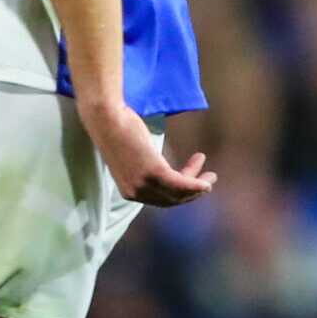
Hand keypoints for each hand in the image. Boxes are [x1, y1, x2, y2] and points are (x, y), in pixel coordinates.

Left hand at [80, 98, 215, 206]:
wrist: (106, 117)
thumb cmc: (117, 130)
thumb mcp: (132, 156)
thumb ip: (145, 168)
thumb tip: (163, 169)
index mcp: (128, 191)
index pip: (161, 200)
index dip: (180, 193)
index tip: (192, 180)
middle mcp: (134, 193)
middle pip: (173, 199)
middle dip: (193, 191)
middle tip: (208, 179)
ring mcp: (143, 184)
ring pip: (180, 192)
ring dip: (199, 185)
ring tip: (210, 174)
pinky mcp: (152, 172)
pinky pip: (181, 184)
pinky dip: (197, 184)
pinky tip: (206, 181)